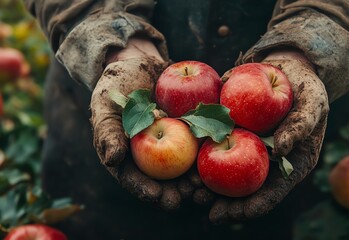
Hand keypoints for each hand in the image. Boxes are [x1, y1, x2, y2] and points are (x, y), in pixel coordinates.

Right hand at [90, 37, 194, 209]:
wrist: (140, 64)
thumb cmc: (117, 87)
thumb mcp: (106, 106)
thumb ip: (107, 132)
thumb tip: (112, 160)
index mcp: (129, 156)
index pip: (135, 179)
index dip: (145, 190)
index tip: (156, 196)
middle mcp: (152, 155)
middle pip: (162, 181)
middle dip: (174, 192)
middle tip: (184, 197)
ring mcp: (172, 144)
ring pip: (183, 169)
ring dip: (192, 180)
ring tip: (201, 187)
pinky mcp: (189, 130)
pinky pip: (198, 145)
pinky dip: (206, 154)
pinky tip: (214, 159)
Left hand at [193, 50, 328, 222]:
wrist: (286, 68)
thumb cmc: (306, 87)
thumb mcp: (312, 103)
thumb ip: (300, 125)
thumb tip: (280, 150)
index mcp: (289, 165)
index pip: (269, 195)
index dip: (248, 208)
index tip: (227, 214)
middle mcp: (266, 162)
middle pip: (243, 190)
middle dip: (222, 201)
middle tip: (200, 201)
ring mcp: (249, 149)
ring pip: (227, 173)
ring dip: (208, 183)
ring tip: (190, 187)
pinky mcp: (234, 133)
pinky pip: (217, 147)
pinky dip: (202, 155)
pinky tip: (187, 159)